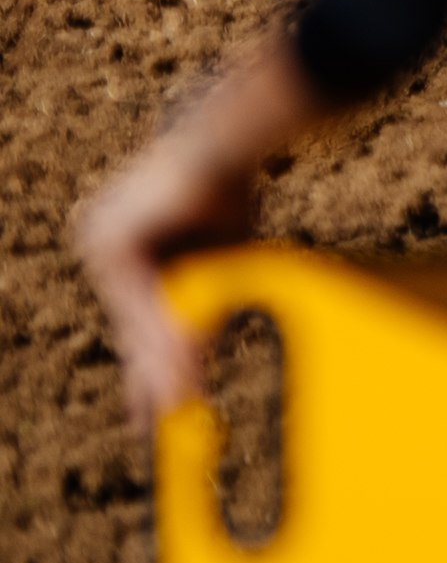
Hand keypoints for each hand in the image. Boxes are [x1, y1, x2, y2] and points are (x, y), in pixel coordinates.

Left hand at [72, 32, 312, 429]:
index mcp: (123, 244)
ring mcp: (99, 239)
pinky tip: (176, 361)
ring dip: (161, 361)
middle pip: (133, 319)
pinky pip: (141, 299)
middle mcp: (100, 242)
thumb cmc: (231, 187)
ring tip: (175, 406)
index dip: (148, 357)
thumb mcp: (219, 257)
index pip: (137, 311)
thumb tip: (209, 343)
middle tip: (156, 421)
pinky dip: (163, 333)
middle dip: (148, 374)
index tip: (155, 401)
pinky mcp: (111, 238)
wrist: (225, 141)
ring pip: (136, 314)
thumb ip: (205, 299)